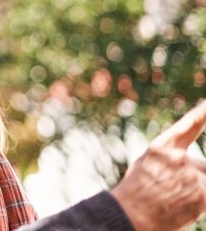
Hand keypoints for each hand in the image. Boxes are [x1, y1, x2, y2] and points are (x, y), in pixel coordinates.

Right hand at [111, 99, 205, 230]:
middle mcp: (178, 158)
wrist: (130, 216)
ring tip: (172, 202)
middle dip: (195, 178)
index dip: (203, 113)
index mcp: (160, 148)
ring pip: (204, 182)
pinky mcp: (202, 195)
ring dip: (195, 192)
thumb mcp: (147, 167)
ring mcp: (191, 176)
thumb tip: (194, 162)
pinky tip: (181, 207)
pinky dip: (198, 202)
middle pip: (202, 166)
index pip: (190, 125)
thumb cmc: (136, 193)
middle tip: (174, 191)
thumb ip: (172, 160)